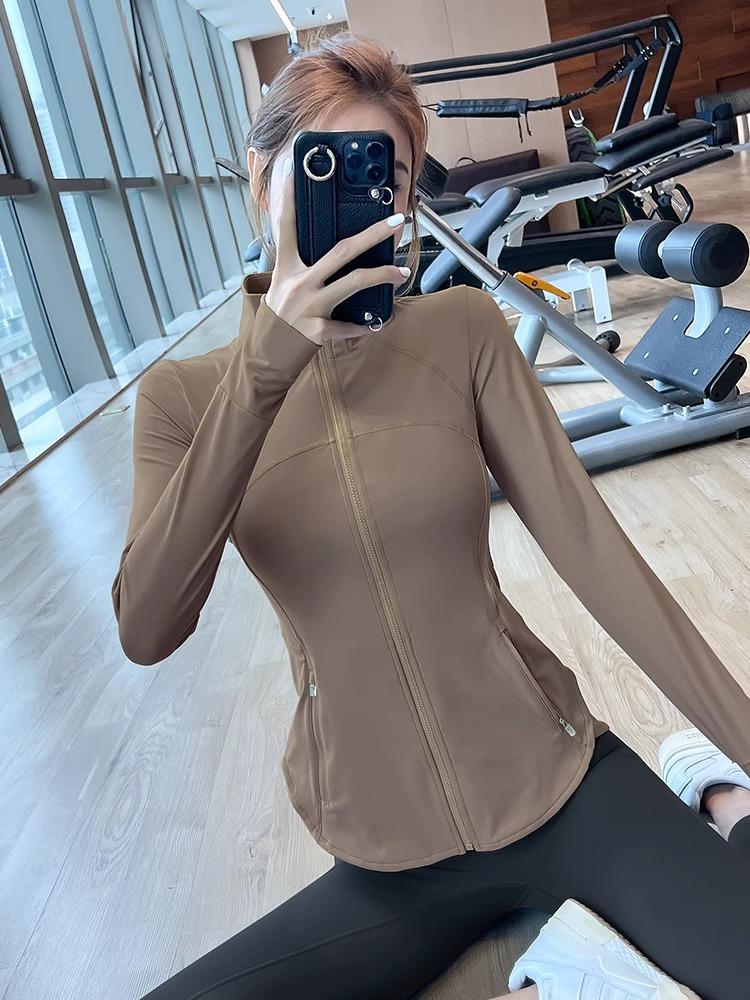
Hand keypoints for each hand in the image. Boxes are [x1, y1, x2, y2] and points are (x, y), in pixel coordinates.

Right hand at [264, 156, 409, 346]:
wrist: (267, 353)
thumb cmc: (278, 317)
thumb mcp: (281, 286)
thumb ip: (300, 267)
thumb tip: (330, 253)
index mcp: (286, 268)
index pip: (286, 227)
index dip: (290, 199)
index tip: (294, 170)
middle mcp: (299, 283)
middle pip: (342, 251)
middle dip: (372, 234)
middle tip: (396, 222)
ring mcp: (310, 306)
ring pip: (354, 282)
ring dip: (382, 275)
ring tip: (401, 273)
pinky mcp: (318, 330)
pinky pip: (350, 325)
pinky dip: (365, 325)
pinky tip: (377, 323)